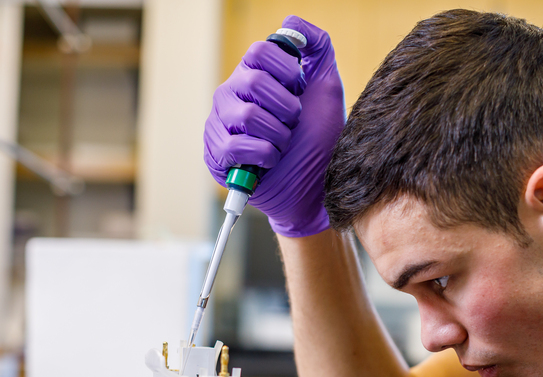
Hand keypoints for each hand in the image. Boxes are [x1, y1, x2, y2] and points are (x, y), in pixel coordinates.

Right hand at [203, 16, 344, 236]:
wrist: (316, 189)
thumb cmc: (320, 139)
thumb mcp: (326, 88)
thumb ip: (316, 48)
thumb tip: (291, 22)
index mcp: (255, 74)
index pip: (261, 51)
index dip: (287, 72)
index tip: (300, 91)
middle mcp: (232, 94)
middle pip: (253, 81)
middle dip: (286, 108)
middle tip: (293, 123)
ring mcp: (221, 124)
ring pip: (246, 115)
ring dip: (278, 135)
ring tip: (283, 145)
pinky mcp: (216, 154)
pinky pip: (235, 145)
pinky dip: (263, 155)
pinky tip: (270, 162)